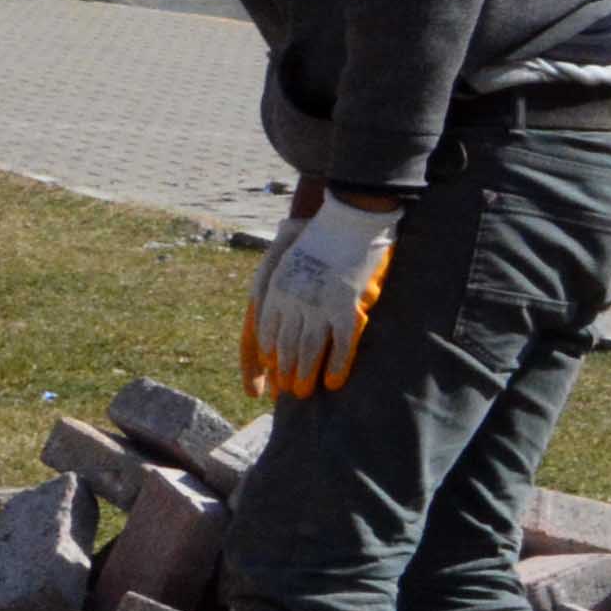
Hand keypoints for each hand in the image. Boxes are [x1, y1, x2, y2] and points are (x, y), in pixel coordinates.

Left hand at [246, 185, 400, 402]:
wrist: (347, 216)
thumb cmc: (318, 235)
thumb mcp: (286, 259)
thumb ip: (280, 284)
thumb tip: (271, 309)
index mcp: (274, 290)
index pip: (263, 334)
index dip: (266, 358)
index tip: (267, 376)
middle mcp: (291, 302)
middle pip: (283, 347)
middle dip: (284, 372)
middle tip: (286, 393)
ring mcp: (317, 305)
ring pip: (307, 350)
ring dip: (304, 374)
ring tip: (303, 393)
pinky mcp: (344, 305)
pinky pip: (339, 344)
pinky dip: (336, 366)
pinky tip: (333, 382)